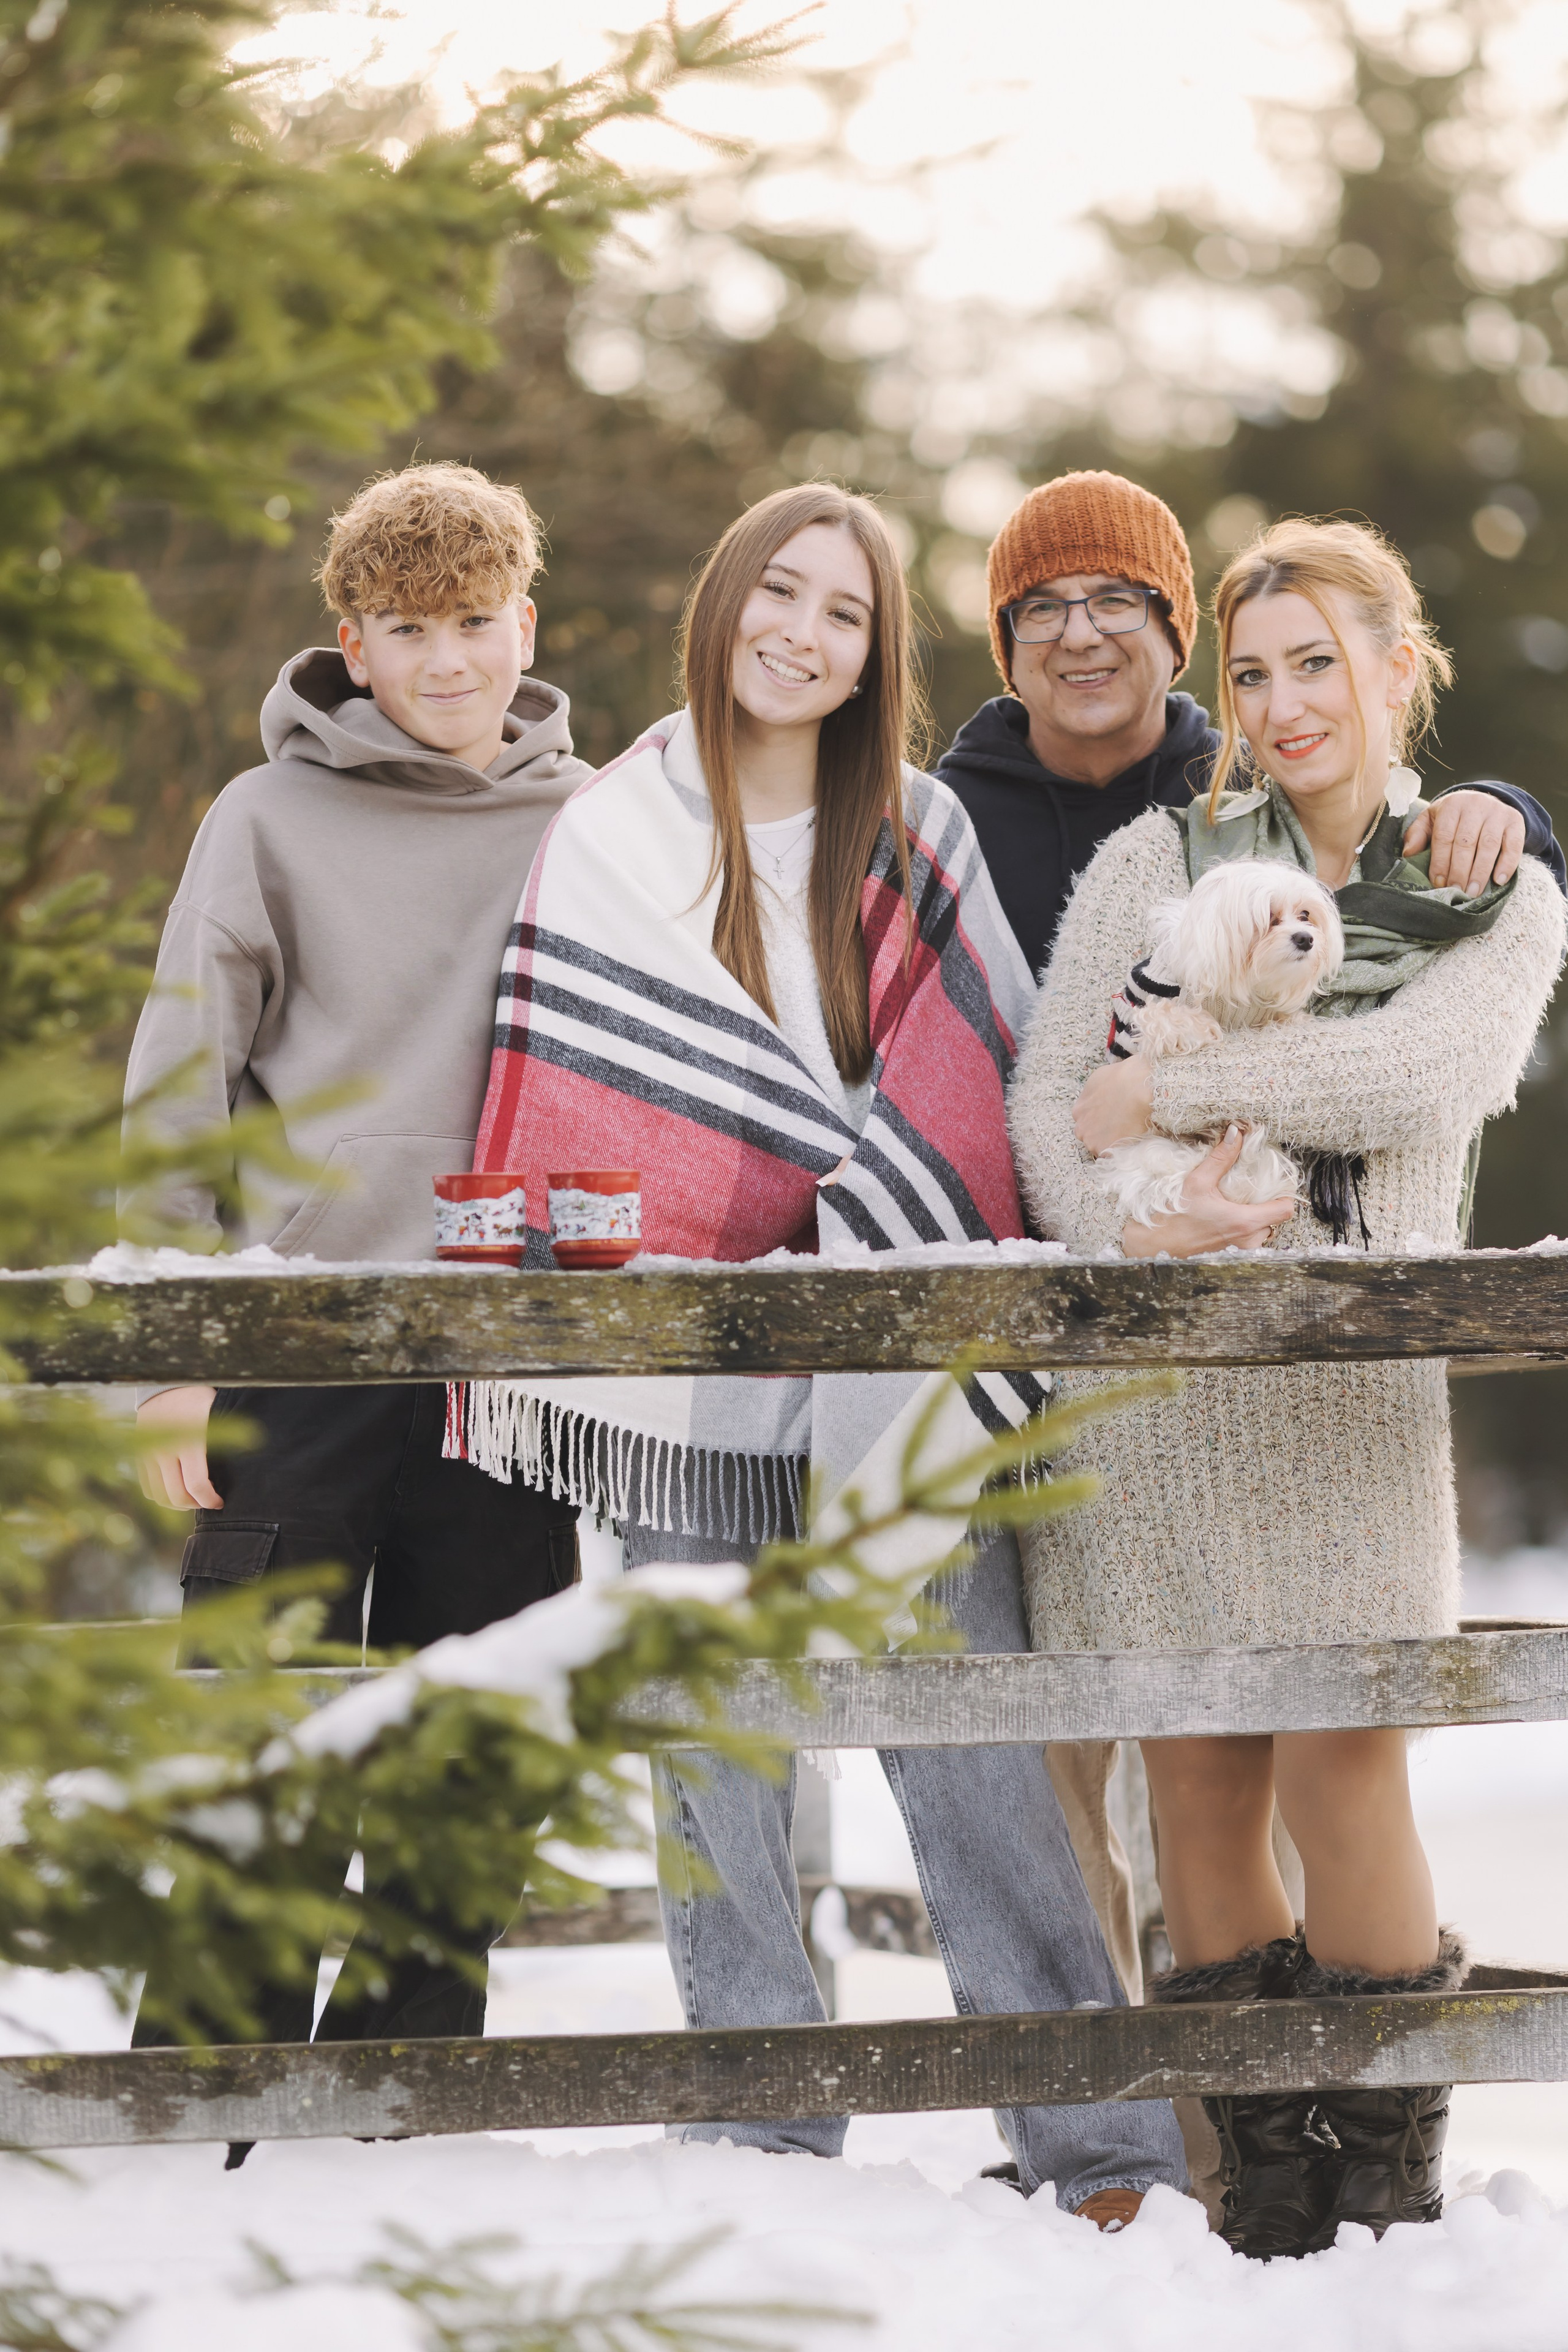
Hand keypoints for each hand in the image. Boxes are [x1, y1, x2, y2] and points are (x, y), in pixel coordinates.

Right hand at [137, 1385, 219, 1509]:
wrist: (168, 1384)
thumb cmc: (201, 1400)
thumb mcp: (218, 1415)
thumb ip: (228, 1439)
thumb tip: (250, 1458)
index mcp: (189, 1440)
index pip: (197, 1485)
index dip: (210, 1500)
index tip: (220, 1502)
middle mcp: (165, 1449)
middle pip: (176, 1496)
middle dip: (195, 1504)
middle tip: (208, 1501)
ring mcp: (148, 1453)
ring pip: (159, 1495)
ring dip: (178, 1503)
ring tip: (194, 1497)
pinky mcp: (139, 1455)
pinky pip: (147, 1488)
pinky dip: (162, 1495)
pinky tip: (178, 1488)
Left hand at [1074, 1057, 1153, 1155]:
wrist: (1140, 1088)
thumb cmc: (1124, 1078)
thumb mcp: (1100, 1079)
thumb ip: (1095, 1094)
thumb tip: (1102, 1096)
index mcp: (1079, 1110)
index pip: (1086, 1121)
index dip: (1101, 1121)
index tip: (1113, 1118)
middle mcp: (1081, 1127)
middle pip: (1090, 1136)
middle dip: (1103, 1133)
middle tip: (1122, 1126)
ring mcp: (1092, 1141)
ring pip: (1101, 1147)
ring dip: (1112, 1143)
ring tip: (1130, 1133)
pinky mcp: (1106, 1150)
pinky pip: (1113, 1154)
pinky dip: (1122, 1150)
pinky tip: (1133, 1139)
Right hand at [1121, 1127, 1294, 1259]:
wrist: (1154, 1247)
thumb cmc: (1174, 1217)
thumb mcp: (1197, 1182)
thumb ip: (1221, 1158)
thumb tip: (1236, 1133)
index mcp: (1244, 1222)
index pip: (1286, 1209)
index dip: (1285, 1194)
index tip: (1274, 1184)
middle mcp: (1248, 1241)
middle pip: (1275, 1220)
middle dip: (1266, 1205)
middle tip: (1250, 1191)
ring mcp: (1241, 1252)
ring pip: (1263, 1232)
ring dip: (1256, 1218)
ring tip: (1236, 1205)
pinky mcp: (1232, 1257)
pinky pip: (1250, 1241)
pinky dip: (1245, 1229)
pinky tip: (1226, 1219)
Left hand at [1404, 790, 1524, 895]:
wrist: (1482, 801)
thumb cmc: (1452, 817)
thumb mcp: (1431, 819)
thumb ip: (1418, 834)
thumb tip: (1408, 854)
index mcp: (1452, 805)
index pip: (1444, 837)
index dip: (1441, 862)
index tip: (1439, 883)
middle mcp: (1476, 805)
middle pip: (1466, 842)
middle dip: (1459, 871)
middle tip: (1456, 892)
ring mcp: (1498, 812)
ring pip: (1488, 845)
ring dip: (1480, 871)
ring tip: (1473, 892)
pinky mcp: (1515, 821)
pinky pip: (1514, 844)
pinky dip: (1507, 863)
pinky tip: (1499, 880)